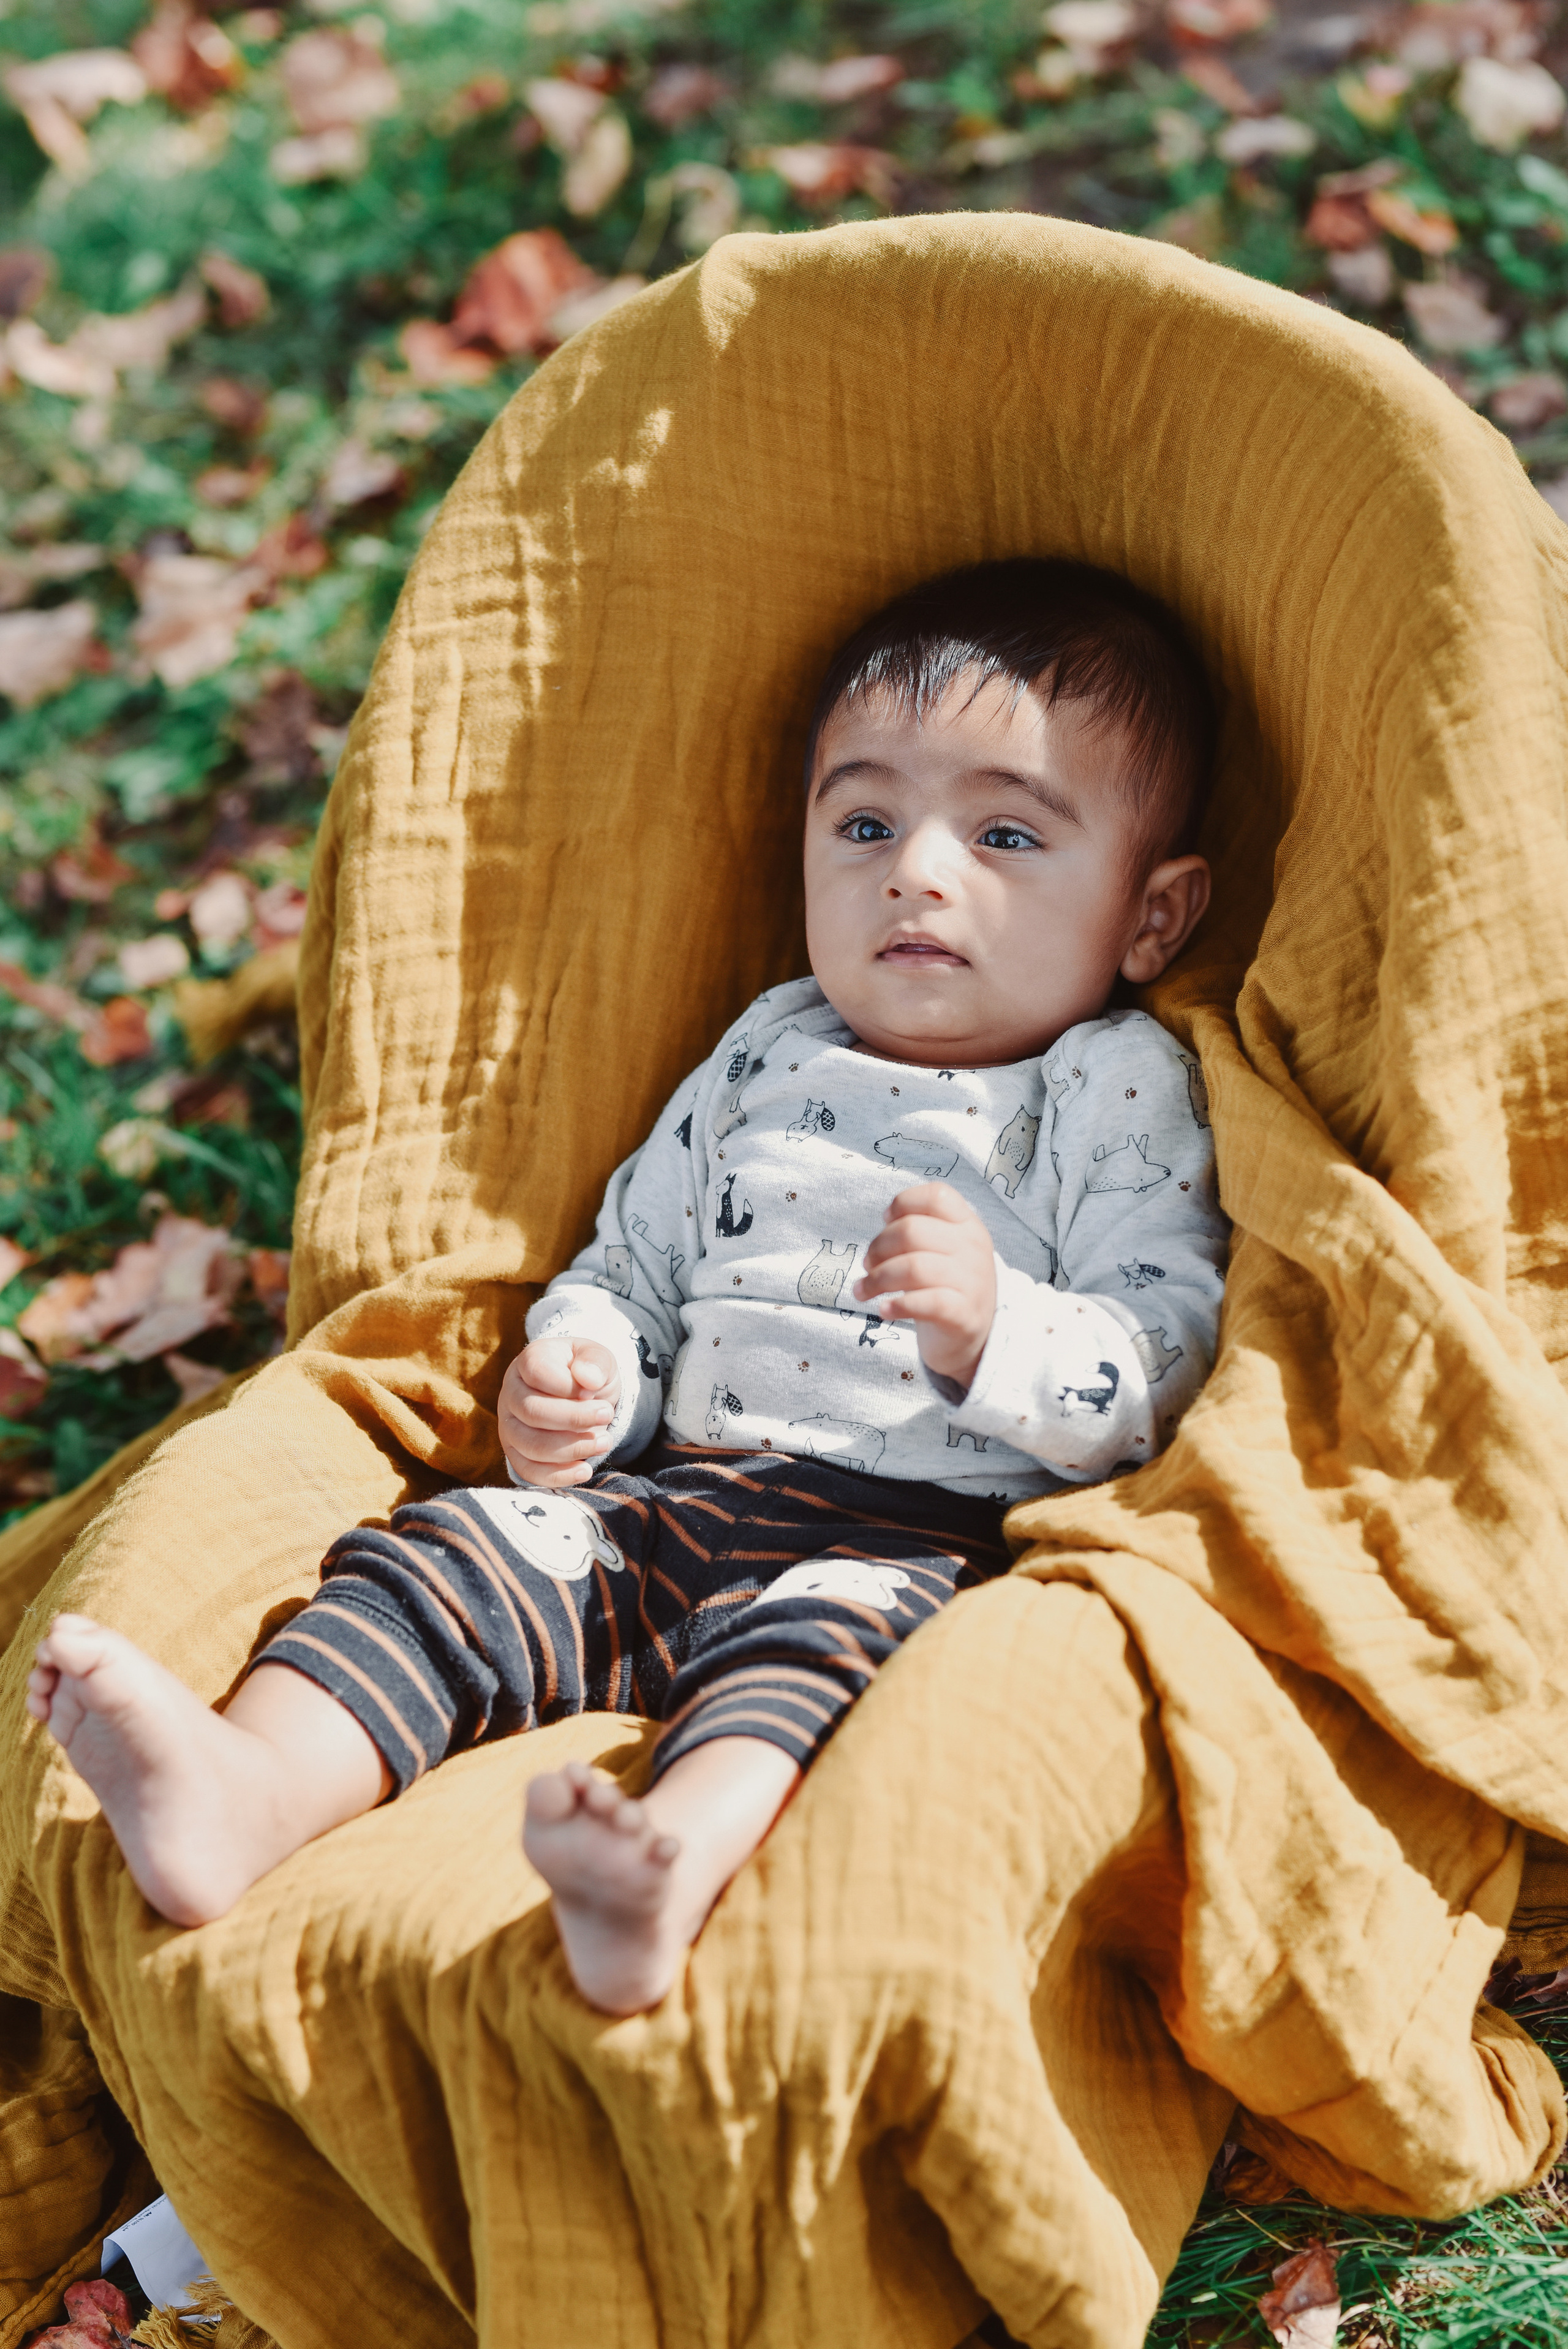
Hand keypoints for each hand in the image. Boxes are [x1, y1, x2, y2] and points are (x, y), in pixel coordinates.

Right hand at [499, 1337, 621, 1487]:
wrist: (581, 1394)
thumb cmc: (585, 1373)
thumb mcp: (598, 1357)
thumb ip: (595, 1361)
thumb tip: (589, 1380)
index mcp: (529, 1361)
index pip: (537, 1372)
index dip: (569, 1386)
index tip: (595, 1391)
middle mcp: (511, 1393)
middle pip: (532, 1412)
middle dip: (575, 1419)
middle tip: (606, 1415)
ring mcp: (509, 1425)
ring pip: (531, 1446)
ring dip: (572, 1449)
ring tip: (603, 1442)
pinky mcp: (515, 1453)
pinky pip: (529, 1471)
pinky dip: (558, 1476)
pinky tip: (584, 1470)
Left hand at [852, 1184, 996, 1391]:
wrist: (976, 1336)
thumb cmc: (948, 1286)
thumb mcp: (944, 1250)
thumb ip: (920, 1231)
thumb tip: (886, 1221)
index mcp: (968, 1226)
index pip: (937, 1196)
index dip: (903, 1203)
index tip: (886, 1222)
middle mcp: (973, 1249)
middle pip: (912, 1230)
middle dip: (878, 1247)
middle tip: (868, 1265)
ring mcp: (971, 1282)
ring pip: (912, 1267)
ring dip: (877, 1279)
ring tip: (863, 1290)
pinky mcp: (963, 1315)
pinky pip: (925, 1303)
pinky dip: (898, 1306)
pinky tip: (885, 1310)